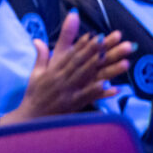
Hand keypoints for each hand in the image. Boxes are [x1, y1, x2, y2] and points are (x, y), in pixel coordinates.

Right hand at [3, 10, 132, 123]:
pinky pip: (88, 97)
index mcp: (53, 71)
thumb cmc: (34, 95)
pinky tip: (113, 87)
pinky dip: (100, 92)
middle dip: (98, 51)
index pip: (71, 55)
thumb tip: (38, 39)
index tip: (97, 35)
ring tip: (122, 61)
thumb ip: (41, 56)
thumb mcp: (35, 74)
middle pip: (82, 62)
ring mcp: (68, 92)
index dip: (84, 45)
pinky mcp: (72, 105)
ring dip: (105, 69)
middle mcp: (61, 79)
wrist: (30, 117)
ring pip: (88, 77)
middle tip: (113, 41)